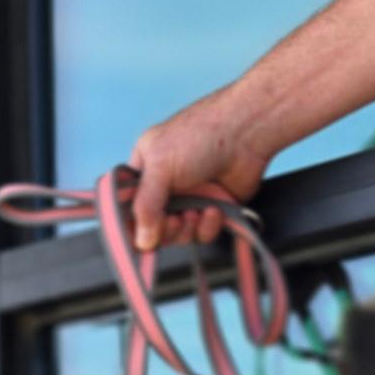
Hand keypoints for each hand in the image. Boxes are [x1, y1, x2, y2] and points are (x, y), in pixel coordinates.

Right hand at [128, 83, 272, 251]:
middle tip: (175, 220)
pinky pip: (202, 234)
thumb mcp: (160, 166)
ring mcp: (189, 199)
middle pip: (153, 228)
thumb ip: (145, 205)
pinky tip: (214, 210)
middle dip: (165, 229)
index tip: (139, 235)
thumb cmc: (201, 134)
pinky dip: (207, 226)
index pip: (128, 208)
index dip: (132, 226)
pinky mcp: (211, 209)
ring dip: (187, 229)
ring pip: (178, 235)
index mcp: (145, 170)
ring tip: (197, 211)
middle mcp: (165, 187)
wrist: (246, 132)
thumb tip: (142, 242)